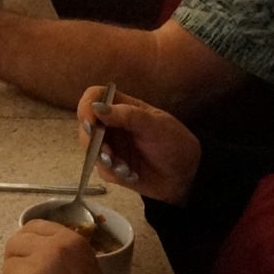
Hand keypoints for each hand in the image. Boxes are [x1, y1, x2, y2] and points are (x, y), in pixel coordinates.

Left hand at [0, 221, 110, 273]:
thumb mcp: (84, 264)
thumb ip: (59, 250)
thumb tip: (30, 246)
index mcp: (70, 240)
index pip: (34, 226)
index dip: (27, 239)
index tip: (29, 252)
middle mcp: (50, 249)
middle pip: (15, 243)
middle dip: (18, 260)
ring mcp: (33, 270)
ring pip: (7, 267)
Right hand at [78, 86, 201, 205]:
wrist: (187, 177)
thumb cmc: (175, 144)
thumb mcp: (156, 126)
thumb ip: (128, 115)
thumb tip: (96, 107)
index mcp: (123, 107)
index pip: (94, 96)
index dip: (87, 106)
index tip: (91, 123)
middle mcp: (113, 124)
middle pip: (85, 124)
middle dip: (93, 140)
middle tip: (108, 154)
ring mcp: (111, 145)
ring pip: (89, 148)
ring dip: (104, 159)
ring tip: (125, 168)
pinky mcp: (112, 167)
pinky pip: (100, 169)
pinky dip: (114, 173)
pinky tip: (131, 175)